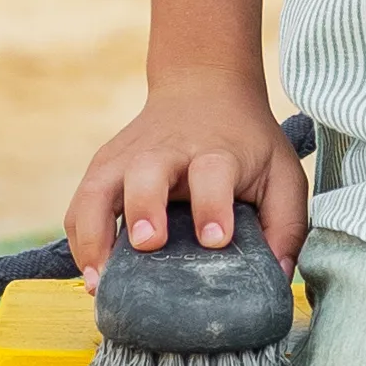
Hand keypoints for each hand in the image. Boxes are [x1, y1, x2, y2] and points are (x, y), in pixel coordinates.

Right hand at [64, 73, 307, 288]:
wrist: (205, 85)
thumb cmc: (246, 142)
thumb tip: (277, 277)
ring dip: (95, 234)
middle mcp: (168, 150)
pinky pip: (80, 206)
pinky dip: (79, 240)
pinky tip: (92, 273)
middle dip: (144, 208)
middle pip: (148, 171)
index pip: (213, 171)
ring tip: (101, 280)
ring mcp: (129, 158)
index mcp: (217, 151)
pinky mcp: (103, 168)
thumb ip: (285, 223)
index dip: (213, 204)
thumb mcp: (281, 171)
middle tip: (148, 243)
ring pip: (99, 189)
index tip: (215, 238)